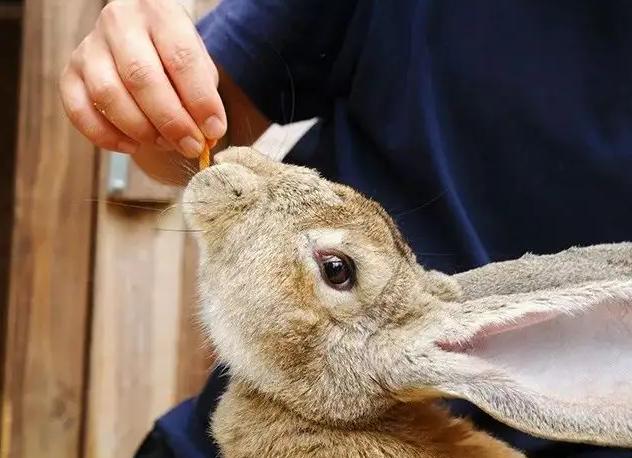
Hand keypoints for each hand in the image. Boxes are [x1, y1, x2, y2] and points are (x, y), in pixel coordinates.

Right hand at [59, 0, 225, 158]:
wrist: (141, 34)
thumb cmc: (174, 53)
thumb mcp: (198, 62)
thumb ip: (203, 94)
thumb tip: (206, 134)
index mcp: (159, 13)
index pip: (181, 58)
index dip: (200, 100)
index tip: (214, 130)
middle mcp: (119, 23)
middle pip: (141, 77)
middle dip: (171, 121)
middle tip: (191, 145)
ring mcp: (89, 47)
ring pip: (108, 94)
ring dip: (140, 129)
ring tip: (165, 143)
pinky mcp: (70, 72)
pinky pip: (79, 110)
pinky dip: (105, 135)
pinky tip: (131, 146)